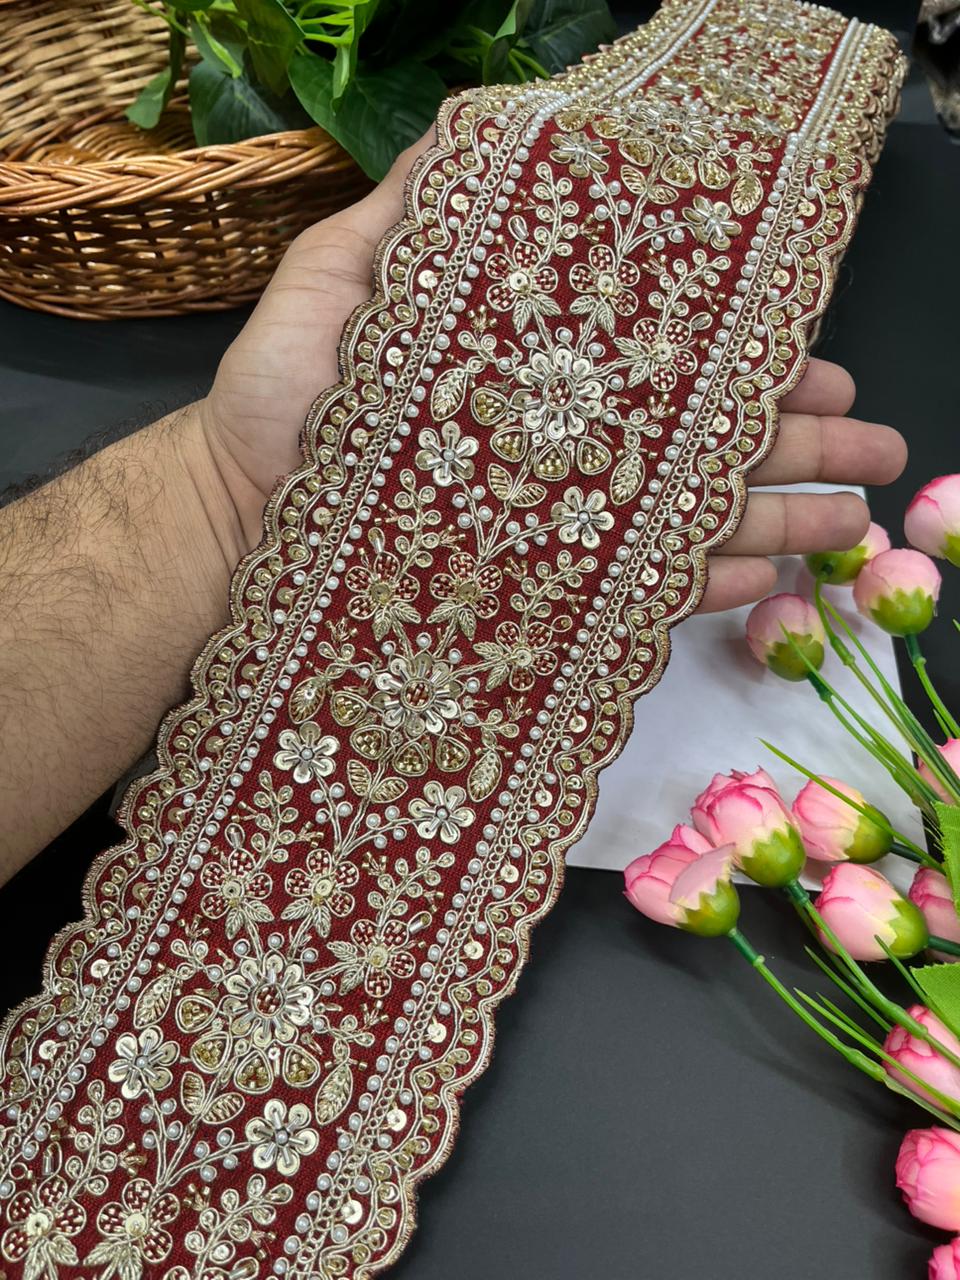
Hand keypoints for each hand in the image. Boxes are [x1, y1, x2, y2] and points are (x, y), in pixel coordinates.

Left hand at [197, 140, 905, 612]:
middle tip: (881, 451)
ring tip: (855, 526)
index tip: (822, 360)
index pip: (669, 363)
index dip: (752, 362)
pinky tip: (767, 578)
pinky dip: (705, 589)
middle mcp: (567, 451)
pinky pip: (636, 595)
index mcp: (545, 374)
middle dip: (802, 445)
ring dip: (782, 519)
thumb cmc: (286, 394)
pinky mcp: (536, 593)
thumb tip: (488, 128)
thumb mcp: (345, 274)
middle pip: (703, 444)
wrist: (238, 512)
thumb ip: (420, 213)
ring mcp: (559, 528)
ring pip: (690, 522)